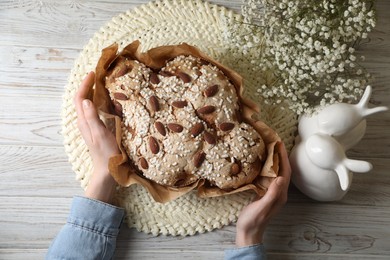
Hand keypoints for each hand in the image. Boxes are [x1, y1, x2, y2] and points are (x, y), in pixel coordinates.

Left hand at [74, 71, 119, 202]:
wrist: (107, 171)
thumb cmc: (106, 153)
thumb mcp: (100, 134)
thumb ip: (92, 118)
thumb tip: (87, 100)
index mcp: (84, 122)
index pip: (79, 99)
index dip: (84, 85)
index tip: (93, 74)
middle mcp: (85, 122)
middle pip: (82, 100)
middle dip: (87, 86)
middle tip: (98, 75)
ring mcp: (91, 126)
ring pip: (88, 105)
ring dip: (93, 93)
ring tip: (103, 84)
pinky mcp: (97, 129)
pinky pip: (95, 111)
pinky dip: (99, 102)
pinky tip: (108, 101)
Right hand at [235, 142, 290, 246]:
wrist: (248, 233)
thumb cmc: (253, 221)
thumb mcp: (261, 208)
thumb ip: (271, 194)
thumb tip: (281, 178)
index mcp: (280, 195)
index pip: (286, 173)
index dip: (284, 158)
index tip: (279, 144)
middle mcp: (279, 193)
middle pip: (283, 171)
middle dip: (281, 156)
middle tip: (274, 141)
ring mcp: (272, 193)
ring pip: (277, 173)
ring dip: (275, 160)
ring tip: (269, 148)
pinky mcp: (265, 193)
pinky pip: (270, 177)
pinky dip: (268, 167)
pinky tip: (262, 162)